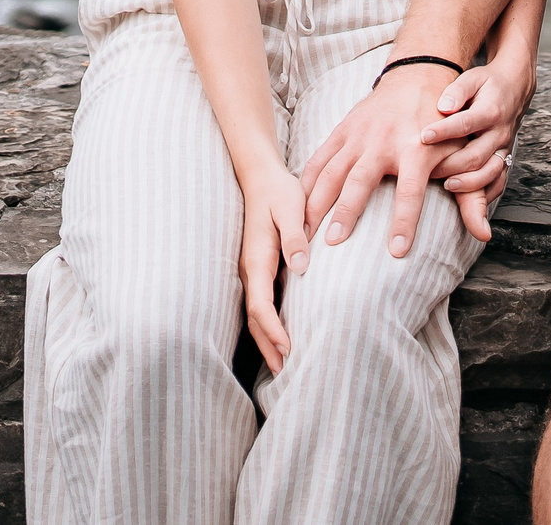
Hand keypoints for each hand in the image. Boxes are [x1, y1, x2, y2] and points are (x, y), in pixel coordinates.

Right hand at [238, 166, 311, 373]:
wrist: (262, 176)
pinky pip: (262, 303)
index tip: (289, 348)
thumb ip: (294, 237)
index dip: (273, 329)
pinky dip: (269, 325)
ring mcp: (253, 270)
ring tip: (284, 366)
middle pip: (256, 317)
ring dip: (268, 339)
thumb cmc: (279, 191)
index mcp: (257, 258)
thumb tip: (300, 267)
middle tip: (287, 373)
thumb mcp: (290, 208)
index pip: (261, 304)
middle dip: (269, 345)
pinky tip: (283, 336)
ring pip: (256, 313)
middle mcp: (251, 269)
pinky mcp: (261, 268)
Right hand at [299, 63, 456, 259]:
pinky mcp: (343, 130)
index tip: (397, 252)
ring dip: (316, 202)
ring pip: (332, 170)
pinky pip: (319, 158)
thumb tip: (485, 233)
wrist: (420, 76)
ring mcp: (359, 135)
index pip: (411, 191)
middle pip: (360, 181)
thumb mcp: (462, 154)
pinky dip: (305, 183)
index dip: (404, 221)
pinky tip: (297, 207)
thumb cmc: (443, 124)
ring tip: (306, 233)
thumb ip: (472, 196)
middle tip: (333, 244)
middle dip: (345, 212)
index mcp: (416, 149)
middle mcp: (384, 141)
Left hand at [423, 53, 536, 240]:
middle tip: (427, 170)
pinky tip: (469, 201)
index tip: (423, 137)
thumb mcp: (473, 78)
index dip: (443, 131)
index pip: (465, 123)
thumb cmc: (488, 84)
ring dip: (469, 183)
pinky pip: (499, 181)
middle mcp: (499, 132)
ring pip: (490, 172)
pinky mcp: (505, 158)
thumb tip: (443, 106)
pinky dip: (486, 194)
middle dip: (451, 165)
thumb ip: (457, 91)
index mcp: (490, 110)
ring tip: (448, 185)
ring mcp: (504, 147)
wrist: (515, 87)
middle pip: (477, 155)